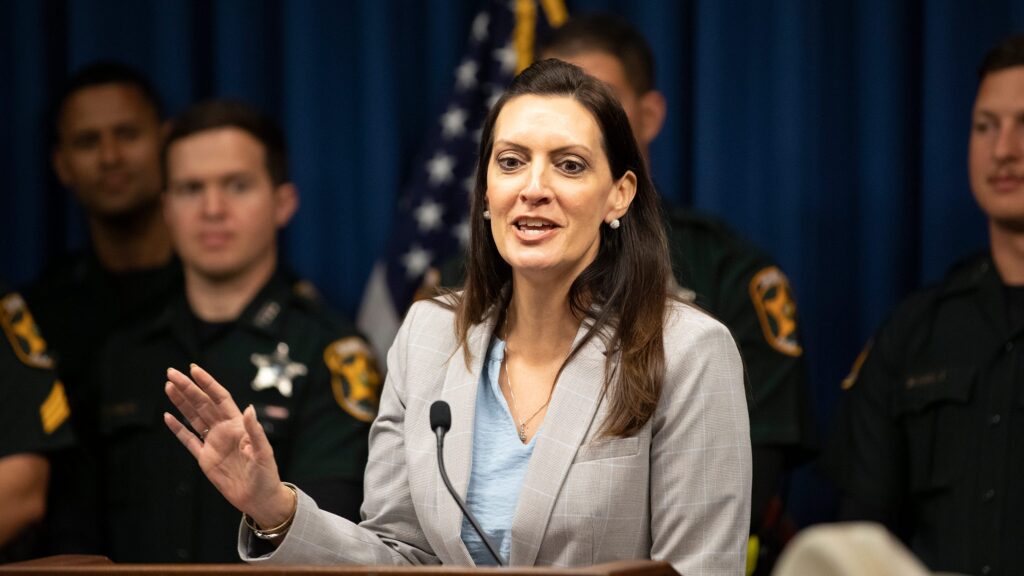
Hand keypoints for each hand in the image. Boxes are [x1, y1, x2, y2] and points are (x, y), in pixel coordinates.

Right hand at [164, 364, 294, 527]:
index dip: (207, 383)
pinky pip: (188, 440)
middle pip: (202, 404)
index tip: (194, 369)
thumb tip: (249, 408)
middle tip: (171, 372)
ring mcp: (213, 443)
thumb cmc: (266, 474)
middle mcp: (224, 430)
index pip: (220, 398)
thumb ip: (255, 431)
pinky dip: (178, 429)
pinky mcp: (205, 459)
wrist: (259, 499)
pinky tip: (168, 416)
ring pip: (193, 418)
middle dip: (188, 388)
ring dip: (181, 402)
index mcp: (238, 425)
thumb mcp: (263, 452)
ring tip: (168, 386)